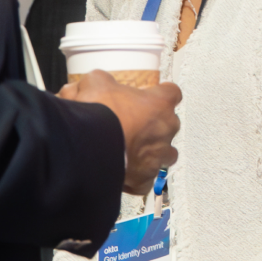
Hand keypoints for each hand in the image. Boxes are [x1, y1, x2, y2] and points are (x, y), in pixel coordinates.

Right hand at [58, 70, 180, 194]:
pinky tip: (123, 167)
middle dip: (154, 123)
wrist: (88, 148)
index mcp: (159, 104)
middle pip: (169, 124)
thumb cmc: (99, 115)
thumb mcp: (95, 82)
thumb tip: (91, 84)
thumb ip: (100, 80)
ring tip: (132, 147)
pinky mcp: (145, 180)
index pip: (172, 93)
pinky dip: (137, 174)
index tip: (152, 94)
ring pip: (165, 153)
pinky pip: (146, 178)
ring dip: (152, 150)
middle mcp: (165, 131)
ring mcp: (157, 157)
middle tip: (132, 120)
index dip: (161, 93)